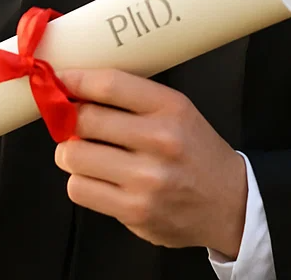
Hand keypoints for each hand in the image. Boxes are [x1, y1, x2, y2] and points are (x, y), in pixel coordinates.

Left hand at [54, 69, 247, 259]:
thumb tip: (77, 91)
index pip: (110, 85)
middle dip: (70, 119)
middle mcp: (159, 140)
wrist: (229, 202)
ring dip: (70, 153)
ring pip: (75, 157)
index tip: (61, 79)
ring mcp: (146, 179)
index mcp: (170, 107)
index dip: (76, 80)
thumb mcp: (176, 110)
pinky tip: (96, 177)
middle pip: (85, 120)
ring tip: (83, 152)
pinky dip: (80, 181)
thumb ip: (132, 99)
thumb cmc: (194, 149)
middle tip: (72, 121)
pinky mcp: (135, 211)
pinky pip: (80, 190)